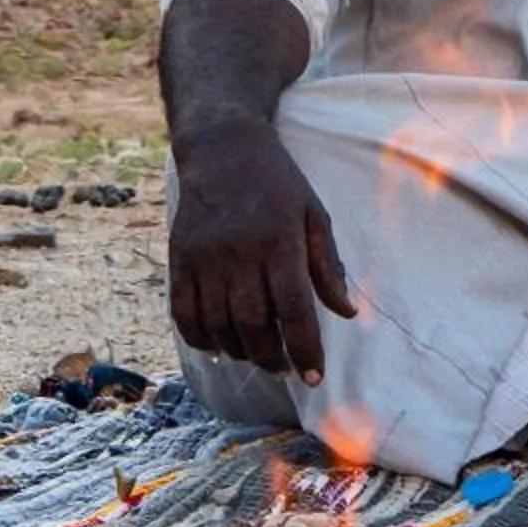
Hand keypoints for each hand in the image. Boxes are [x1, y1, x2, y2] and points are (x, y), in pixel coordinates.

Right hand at [168, 121, 356, 384]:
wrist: (222, 150)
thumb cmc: (278, 184)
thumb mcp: (314, 215)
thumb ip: (329, 266)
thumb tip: (348, 312)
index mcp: (280, 243)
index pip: (295, 309)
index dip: (306, 349)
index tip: (315, 377)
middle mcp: (240, 254)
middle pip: (254, 324)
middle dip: (273, 358)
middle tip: (285, 370)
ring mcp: (205, 258)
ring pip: (218, 324)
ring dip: (240, 351)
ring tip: (259, 358)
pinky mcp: (179, 259)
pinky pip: (183, 313)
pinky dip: (199, 339)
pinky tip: (218, 349)